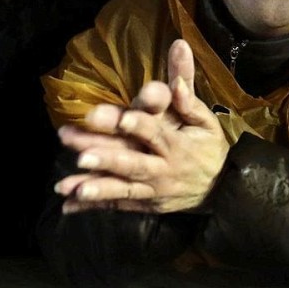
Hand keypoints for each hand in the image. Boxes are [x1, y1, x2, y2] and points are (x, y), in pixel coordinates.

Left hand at [55, 39, 229, 213]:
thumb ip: (189, 101)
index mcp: (177, 145)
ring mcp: (152, 190)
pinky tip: (68, 204)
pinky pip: (117, 204)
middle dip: (108, 160)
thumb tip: (177, 82)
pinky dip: (93, 205)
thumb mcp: (206, 122)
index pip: (156, 134)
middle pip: (133, 164)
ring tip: (69, 187)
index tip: (123, 118)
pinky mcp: (144, 204)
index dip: (140, 125)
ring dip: (96, 188)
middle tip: (83, 156)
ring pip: (122, 189)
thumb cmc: (209, 148)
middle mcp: (163, 169)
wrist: (220, 188)